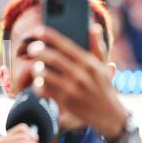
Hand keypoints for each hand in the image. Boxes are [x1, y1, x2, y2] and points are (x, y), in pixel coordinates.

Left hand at [27, 24, 128, 139]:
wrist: (110, 115)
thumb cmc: (103, 87)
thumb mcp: (103, 66)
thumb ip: (97, 46)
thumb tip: (93, 26)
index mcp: (89, 62)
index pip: (66, 45)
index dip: (50, 36)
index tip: (38, 30)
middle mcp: (81, 74)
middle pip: (53, 58)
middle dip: (39, 51)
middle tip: (32, 48)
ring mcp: (72, 88)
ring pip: (46, 74)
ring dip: (37, 69)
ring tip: (35, 66)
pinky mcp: (65, 101)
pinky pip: (45, 90)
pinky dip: (38, 85)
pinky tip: (38, 82)